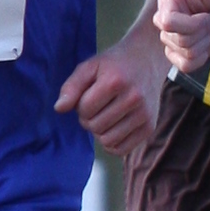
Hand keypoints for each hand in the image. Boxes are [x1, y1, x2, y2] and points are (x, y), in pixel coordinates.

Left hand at [58, 23, 168, 157]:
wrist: (147, 60)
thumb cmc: (113, 65)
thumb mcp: (90, 67)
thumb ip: (71, 86)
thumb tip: (59, 109)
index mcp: (116, 81)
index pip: (85, 109)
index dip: (80, 105)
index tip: (89, 96)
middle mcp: (134, 98)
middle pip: (95, 126)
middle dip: (89, 119)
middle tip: (97, 107)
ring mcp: (144, 114)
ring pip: (107, 141)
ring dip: (100, 132)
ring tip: (104, 116)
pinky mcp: (150, 127)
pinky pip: (121, 149)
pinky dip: (111, 143)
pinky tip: (113, 128)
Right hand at [152, 0, 209, 77]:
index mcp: (166, 4)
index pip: (169, 23)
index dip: (194, 23)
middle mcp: (164, 22)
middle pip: (180, 40)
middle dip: (206, 31)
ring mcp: (171, 40)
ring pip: (187, 53)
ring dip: (208, 41)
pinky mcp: (180, 55)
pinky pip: (185, 66)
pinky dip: (202, 57)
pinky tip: (207, 43)